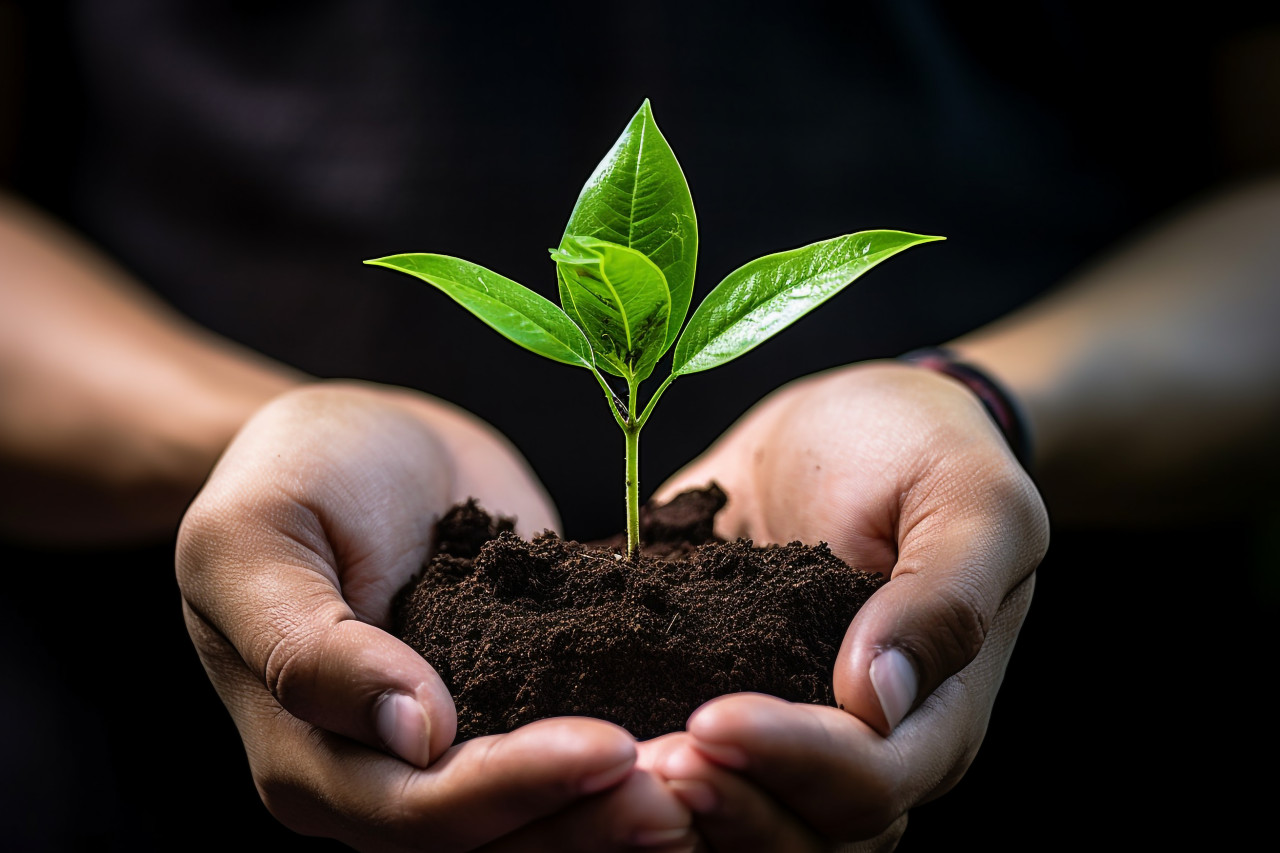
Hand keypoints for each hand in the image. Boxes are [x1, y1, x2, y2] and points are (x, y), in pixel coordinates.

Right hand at [176, 382, 694, 850]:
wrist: (361, 441)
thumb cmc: (294, 476)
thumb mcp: (258, 541)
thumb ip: (309, 648)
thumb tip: (412, 738)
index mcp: (303, 756)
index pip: (414, 808)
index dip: (511, 790)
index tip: (610, 749)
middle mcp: (379, 780)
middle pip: (487, 839)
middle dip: (583, 822)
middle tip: (682, 793)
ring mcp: (451, 753)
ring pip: (536, 822)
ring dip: (615, 815)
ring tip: (707, 784)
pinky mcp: (510, 714)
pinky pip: (565, 763)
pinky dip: (624, 771)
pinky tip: (695, 750)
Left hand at [651, 361, 1047, 849]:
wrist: (852, 423)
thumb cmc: (925, 450)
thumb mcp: (970, 498)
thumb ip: (944, 598)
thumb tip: (878, 701)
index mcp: (936, 715)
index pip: (869, 782)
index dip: (791, 764)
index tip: (711, 720)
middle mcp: (863, 749)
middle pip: (801, 835)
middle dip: (723, 809)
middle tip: (643, 763)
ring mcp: (789, 736)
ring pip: (740, 827)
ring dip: (677, 813)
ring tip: (611, 768)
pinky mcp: (725, 705)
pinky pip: (692, 769)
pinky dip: (638, 774)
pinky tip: (578, 745)